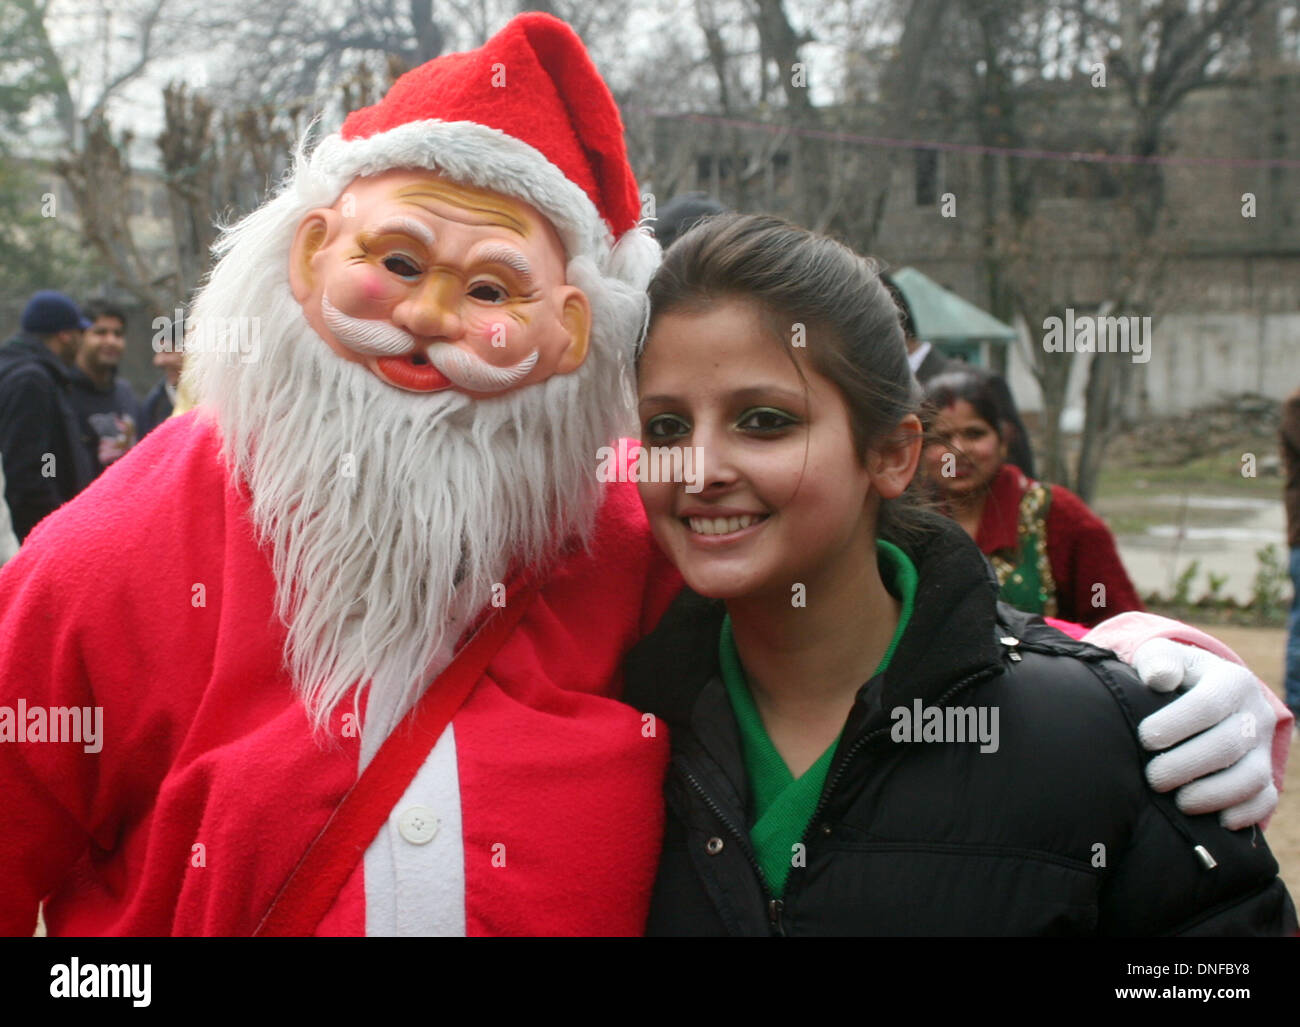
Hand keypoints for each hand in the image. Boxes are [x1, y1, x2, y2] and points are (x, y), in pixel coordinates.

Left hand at [1133, 638, 1276, 830]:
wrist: (1200, 692)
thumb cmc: (1172, 675)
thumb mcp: (1162, 656)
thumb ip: (1157, 660)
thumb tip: (1159, 677)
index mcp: (1232, 681)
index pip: (1208, 705)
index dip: (1176, 725)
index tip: (1146, 739)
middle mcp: (1256, 714)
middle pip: (1228, 745)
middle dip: (1187, 766)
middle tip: (1154, 778)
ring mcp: (1263, 747)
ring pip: (1252, 778)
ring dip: (1214, 795)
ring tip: (1180, 802)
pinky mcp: (1265, 775)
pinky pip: (1265, 799)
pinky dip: (1244, 814)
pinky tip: (1217, 820)